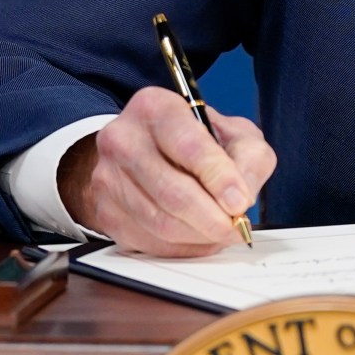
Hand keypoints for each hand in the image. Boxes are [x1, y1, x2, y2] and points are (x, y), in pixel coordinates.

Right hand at [58, 86, 274, 256]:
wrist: (142, 152)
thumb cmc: (192, 142)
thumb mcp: (231, 133)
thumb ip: (249, 157)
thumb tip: (243, 197)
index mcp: (156, 108)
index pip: (188, 146)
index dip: (219, 178)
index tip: (240, 203)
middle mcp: (124, 139)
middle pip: (172, 192)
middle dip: (213, 218)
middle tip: (237, 228)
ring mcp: (108, 177)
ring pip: (161, 223)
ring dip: (200, 235)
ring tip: (221, 231)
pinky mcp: (106, 211)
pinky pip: (149, 242)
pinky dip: (182, 247)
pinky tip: (197, 236)